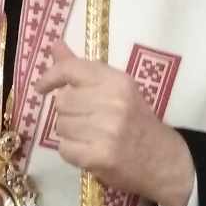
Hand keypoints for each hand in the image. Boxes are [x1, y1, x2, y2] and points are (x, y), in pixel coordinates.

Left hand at [38, 39, 194, 205]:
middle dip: (68, 112)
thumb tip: (55, 45)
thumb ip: (82, 69)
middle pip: (61, 102)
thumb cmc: (137, 120)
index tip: (41, 87)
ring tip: (91, 136)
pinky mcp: (99, 156)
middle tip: (88, 120)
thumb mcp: (116, 89)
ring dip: (70, 133)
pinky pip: (64, 149)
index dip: (51, 76)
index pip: (71, 70)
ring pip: (60, 126)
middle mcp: (112, 102)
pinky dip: (72, 151)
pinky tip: (89, 151)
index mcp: (117, 81)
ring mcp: (106, 131)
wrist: (164, 160)